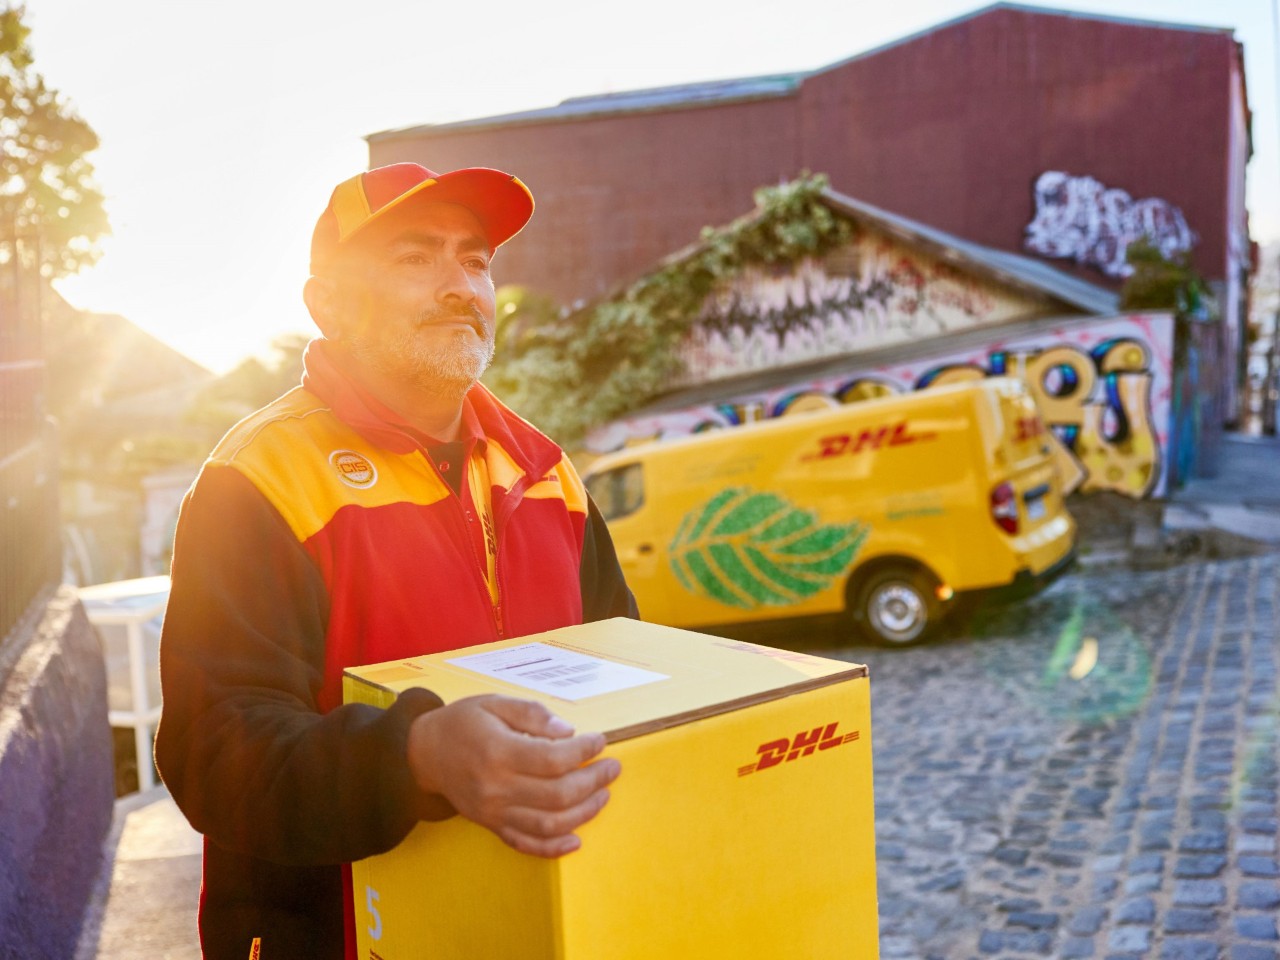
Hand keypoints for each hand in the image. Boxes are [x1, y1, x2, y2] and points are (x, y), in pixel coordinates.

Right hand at [406, 695, 619, 857]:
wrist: (425, 753)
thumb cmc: (463, 723)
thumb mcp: (495, 703)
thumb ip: (532, 714)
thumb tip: (567, 732)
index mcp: (498, 752)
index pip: (553, 759)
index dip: (584, 752)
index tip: (600, 741)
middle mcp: (496, 787)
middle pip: (557, 795)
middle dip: (593, 782)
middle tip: (611, 768)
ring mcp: (494, 812)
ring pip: (548, 824)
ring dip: (584, 813)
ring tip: (603, 795)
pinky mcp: (491, 825)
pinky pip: (526, 844)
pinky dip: (553, 848)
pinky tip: (576, 839)